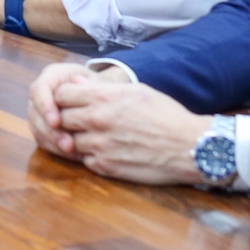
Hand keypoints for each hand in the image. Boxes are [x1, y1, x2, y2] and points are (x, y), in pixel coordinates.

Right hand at [26, 62, 92, 156]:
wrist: (99, 97)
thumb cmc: (99, 87)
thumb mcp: (98, 82)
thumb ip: (89, 83)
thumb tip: (78, 83)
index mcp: (52, 76)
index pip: (39, 89)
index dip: (45, 106)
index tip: (56, 122)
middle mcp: (41, 93)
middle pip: (35, 112)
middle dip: (50, 131)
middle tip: (67, 143)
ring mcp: (39, 111)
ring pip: (37, 128)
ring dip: (52, 142)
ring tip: (71, 151)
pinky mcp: (42, 126)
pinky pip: (42, 139)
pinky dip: (55, 148)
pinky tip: (71, 154)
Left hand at [49, 73, 210, 185]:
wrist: (188, 147)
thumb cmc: (166, 115)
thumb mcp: (136, 91)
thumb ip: (101, 87)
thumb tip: (76, 82)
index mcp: (103, 97)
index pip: (60, 93)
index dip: (63, 97)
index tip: (71, 101)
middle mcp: (96, 120)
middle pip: (60, 117)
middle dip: (66, 118)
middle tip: (79, 120)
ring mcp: (98, 145)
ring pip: (69, 141)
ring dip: (77, 139)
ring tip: (96, 137)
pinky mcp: (105, 167)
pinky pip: (84, 160)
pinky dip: (90, 156)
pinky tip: (105, 151)